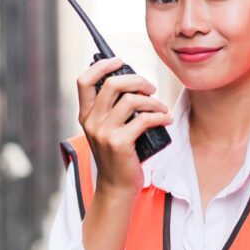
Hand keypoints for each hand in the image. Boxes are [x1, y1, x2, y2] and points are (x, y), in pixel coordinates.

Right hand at [76, 57, 172, 195]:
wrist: (116, 188)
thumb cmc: (117, 156)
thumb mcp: (106, 129)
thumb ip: (112, 109)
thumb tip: (133, 83)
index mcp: (86, 115)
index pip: (84, 81)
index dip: (101, 66)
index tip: (120, 62)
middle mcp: (92, 121)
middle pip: (112, 84)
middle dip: (136, 80)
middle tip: (150, 88)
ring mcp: (104, 132)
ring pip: (131, 99)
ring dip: (152, 100)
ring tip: (161, 107)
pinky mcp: (119, 143)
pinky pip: (144, 119)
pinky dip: (159, 116)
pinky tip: (166, 119)